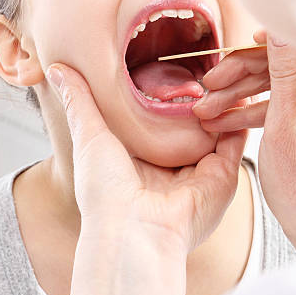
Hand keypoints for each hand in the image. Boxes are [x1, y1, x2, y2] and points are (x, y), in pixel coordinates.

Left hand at [46, 63, 246, 294]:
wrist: (133, 230)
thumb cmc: (105, 192)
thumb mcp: (89, 136)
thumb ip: (80, 101)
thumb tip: (57, 68)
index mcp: (145, 162)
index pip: (160, 122)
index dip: (167, 96)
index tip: (170, 64)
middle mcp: (175, 169)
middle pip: (193, 126)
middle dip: (200, 98)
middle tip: (202, 67)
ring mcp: (202, 173)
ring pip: (218, 129)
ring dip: (221, 102)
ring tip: (223, 72)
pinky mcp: (224, 176)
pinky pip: (236, 140)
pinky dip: (238, 117)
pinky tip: (235, 93)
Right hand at [192, 31, 295, 255]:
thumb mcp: (284, 127)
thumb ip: (283, 75)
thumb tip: (279, 30)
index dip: (270, 42)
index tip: (242, 44)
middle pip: (285, 65)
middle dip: (243, 74)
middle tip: (210, 86)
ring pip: (277, 87)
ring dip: (240, 96)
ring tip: (206, 111)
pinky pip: (281, 107)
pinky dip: (252, 113)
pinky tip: (223, 122)